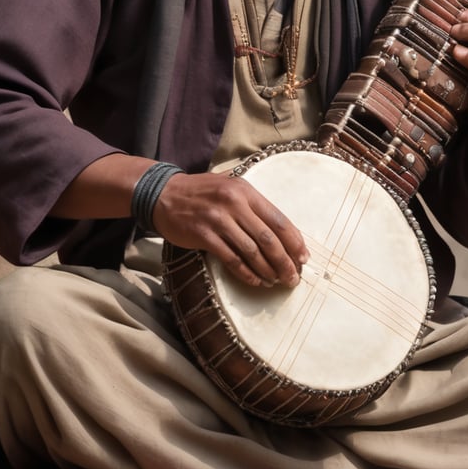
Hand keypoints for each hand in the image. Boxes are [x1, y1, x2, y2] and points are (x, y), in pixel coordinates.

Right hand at [152, 171, 308, 288]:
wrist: (163, 194)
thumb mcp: (230, 187)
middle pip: (269, 239)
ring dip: (268, 271)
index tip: (304, 258)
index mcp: (245, 191)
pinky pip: (231, 259)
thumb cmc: (202, 192)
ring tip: (277, 282)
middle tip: (293, 278)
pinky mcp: (203, 235)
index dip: (294, 241)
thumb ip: (253, 205)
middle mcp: (234, 203)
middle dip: (285, 262)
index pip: (278, 219)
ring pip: (252, 251)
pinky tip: (256, 281)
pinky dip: (246, 273)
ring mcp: (218, 220)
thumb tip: (283, 233)